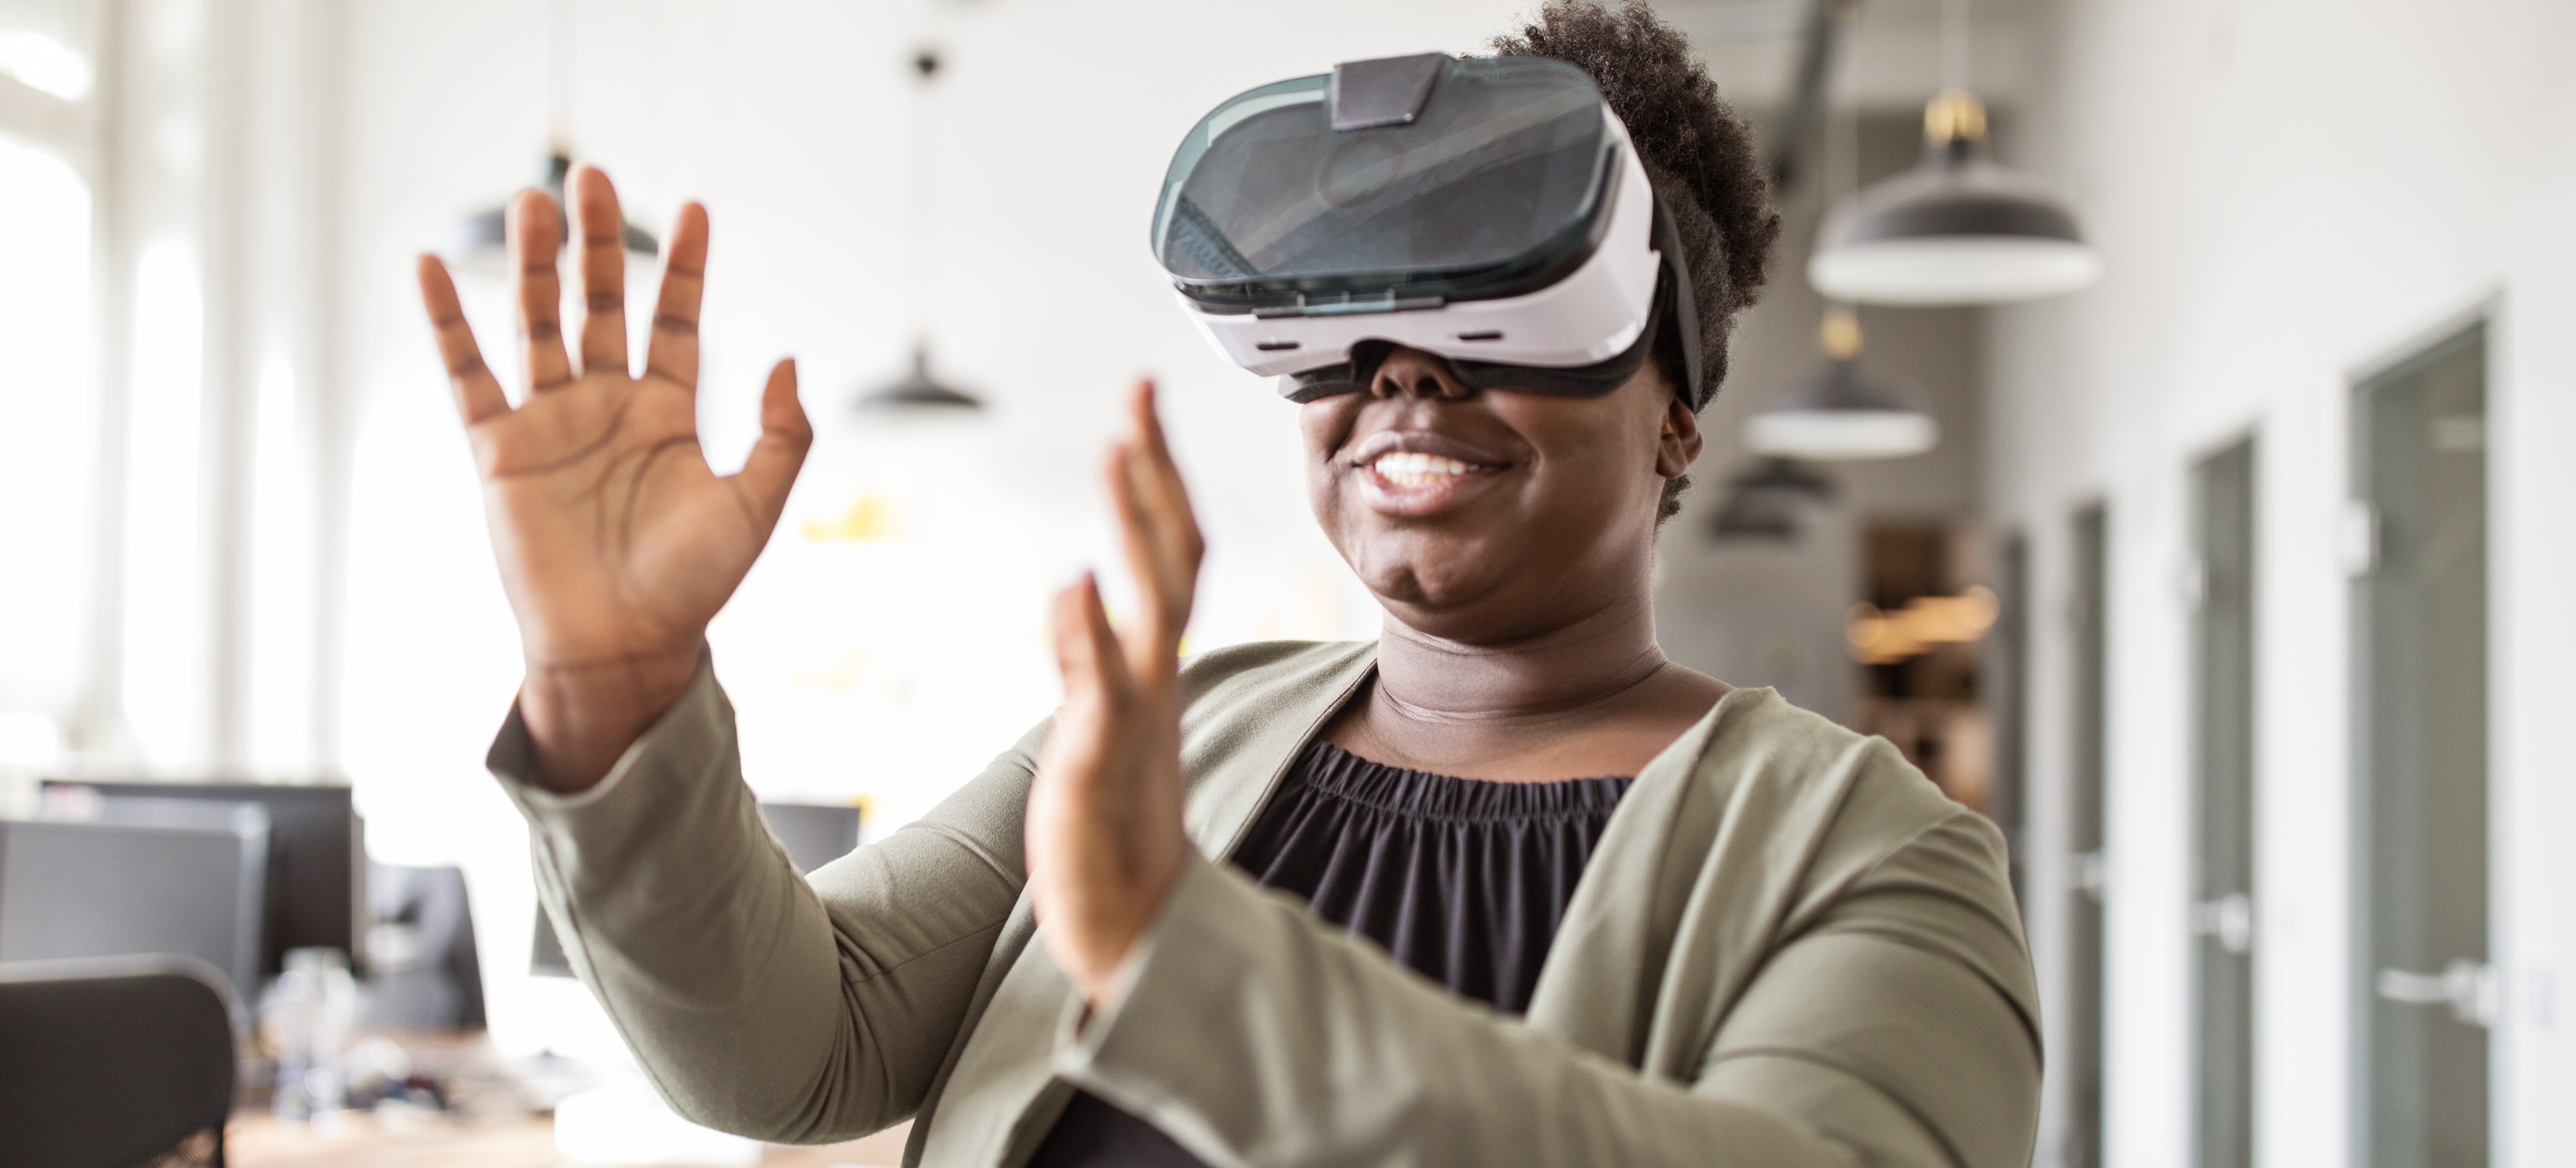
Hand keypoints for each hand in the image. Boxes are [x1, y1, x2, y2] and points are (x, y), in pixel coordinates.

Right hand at [416, 167, 811, 790]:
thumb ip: (783, 435)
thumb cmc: (692, 588)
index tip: (698, 209)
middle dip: (600, 243)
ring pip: (538, 323)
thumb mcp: (757, 507)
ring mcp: (550, 423)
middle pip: (601, 304)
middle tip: (596, 179)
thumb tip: (788, 360)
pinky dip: (447, 321)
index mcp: (668, 415)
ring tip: (536, 198)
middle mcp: (607, 407)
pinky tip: (431, 266)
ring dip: (535, 262)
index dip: (686, 268)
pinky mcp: (498, 449)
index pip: (677, 321)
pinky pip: (467, 373)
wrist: (624, 648)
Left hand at [1026, 382, 1206, 1006]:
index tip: (1140, 411)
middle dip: (1156, 474)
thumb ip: (1089, 659)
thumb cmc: (1115, 828)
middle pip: (1173, 558)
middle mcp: (1153, 680)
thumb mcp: (1100, 726)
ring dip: (1135, 527)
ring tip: (1119, 452)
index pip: (1170, 555)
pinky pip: (1102, 689)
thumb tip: (1076, 591)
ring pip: (1150, 606)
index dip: (1158, 482)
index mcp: (1153, 669)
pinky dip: (1090, 634)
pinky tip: (1077, 579)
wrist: (1135, 926)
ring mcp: (1134, 718)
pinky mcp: (1103, 762)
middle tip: (1140, 395)